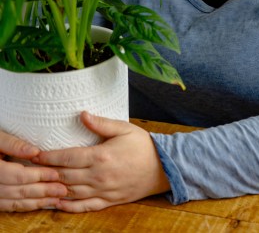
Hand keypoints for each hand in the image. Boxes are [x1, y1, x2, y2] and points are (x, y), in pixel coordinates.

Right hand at [0, 130, 66, 211]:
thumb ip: (14, 144)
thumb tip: (36, 152)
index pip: (19, 176)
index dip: (39, 176)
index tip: (56, 174)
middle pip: (19, 191)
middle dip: (42, 192)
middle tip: (62, 190)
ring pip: (15, 202)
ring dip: (36, 203)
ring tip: (56, 199)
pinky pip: (9, 206)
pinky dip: (25, 206)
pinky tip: (39, 203)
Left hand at [34, 111, 169, 212]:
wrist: (163, 167)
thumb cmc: (143, 145)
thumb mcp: (123, 128)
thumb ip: (101, 123)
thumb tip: (82, 114)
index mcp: (101, 156)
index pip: (68, 157)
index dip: (50, 157)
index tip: (37, 154)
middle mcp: (99, 176)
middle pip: (65, 176)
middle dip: (47, 172)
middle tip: (32, 169)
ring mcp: (103, 191)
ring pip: (72, 192)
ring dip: (55, 189)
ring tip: (41, 184)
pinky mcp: (108, 200)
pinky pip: (85, 206)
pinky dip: (70, 206)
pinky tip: (59, 203)